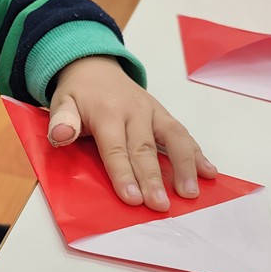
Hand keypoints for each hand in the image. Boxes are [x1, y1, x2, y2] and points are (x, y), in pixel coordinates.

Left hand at [48, 55, 216, 210]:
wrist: (95, 66)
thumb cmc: (78, 92)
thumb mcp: (61, 102)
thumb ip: (61, 120)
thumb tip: (61, 135)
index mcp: (107, 112)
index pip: (115, 148)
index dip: (123, 174)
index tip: (132, 198)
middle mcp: (134, 111)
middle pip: (145, 148)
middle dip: (153, 179)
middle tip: (160, 206)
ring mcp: (153, 112)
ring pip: (173, 139)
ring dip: (184, 166)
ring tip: (190, 193)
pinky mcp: (163, 115)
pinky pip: (182, 134)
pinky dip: (198, 153)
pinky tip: (209, 172)